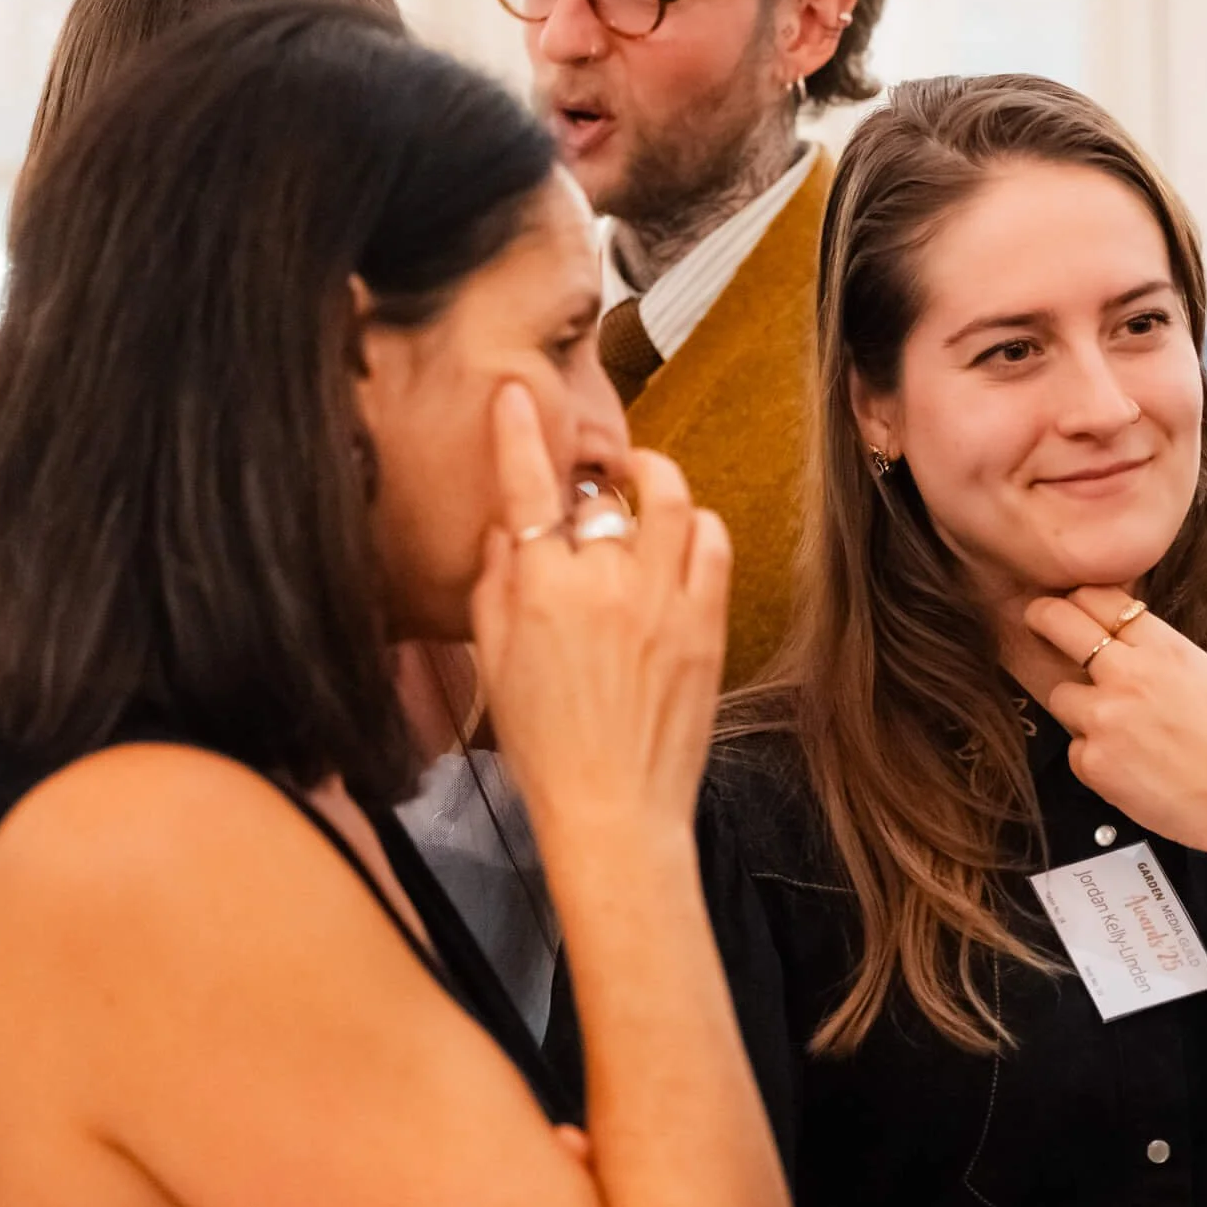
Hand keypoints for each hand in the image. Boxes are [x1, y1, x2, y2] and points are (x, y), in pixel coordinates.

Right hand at [469, 383, 730, 861]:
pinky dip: (696, 526)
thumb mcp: (494, 662)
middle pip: (600, 494)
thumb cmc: (546, 745)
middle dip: (591, 484)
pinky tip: (681, 538)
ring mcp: (663, 599)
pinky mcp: (707, 621)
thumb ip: (494, 585)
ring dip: (653, 481)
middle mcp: (605, 583)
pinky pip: (712, 541)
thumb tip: (508, 532)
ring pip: (669, 499)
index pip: (527, 489)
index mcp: (541, 590)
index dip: (519, 437)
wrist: (613, 807)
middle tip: (589, 491)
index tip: (517, 399)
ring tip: (642, 486)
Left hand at [1026, 587, 1206, 855]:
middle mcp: (1127, 675)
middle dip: (1044, 617)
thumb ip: (1162, 654)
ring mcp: (1103, 719)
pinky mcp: (1091, 762)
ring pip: (1060, 694)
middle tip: (1038, 619)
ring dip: (1076, 706)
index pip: (1100, 599)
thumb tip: (1129, 643)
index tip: (1073, 603)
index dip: (1080, 598)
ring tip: (1113, 728)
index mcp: (1163, 649)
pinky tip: (1127, 767)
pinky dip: (1092, 756)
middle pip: (1059, 623)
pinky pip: (1074, 748)